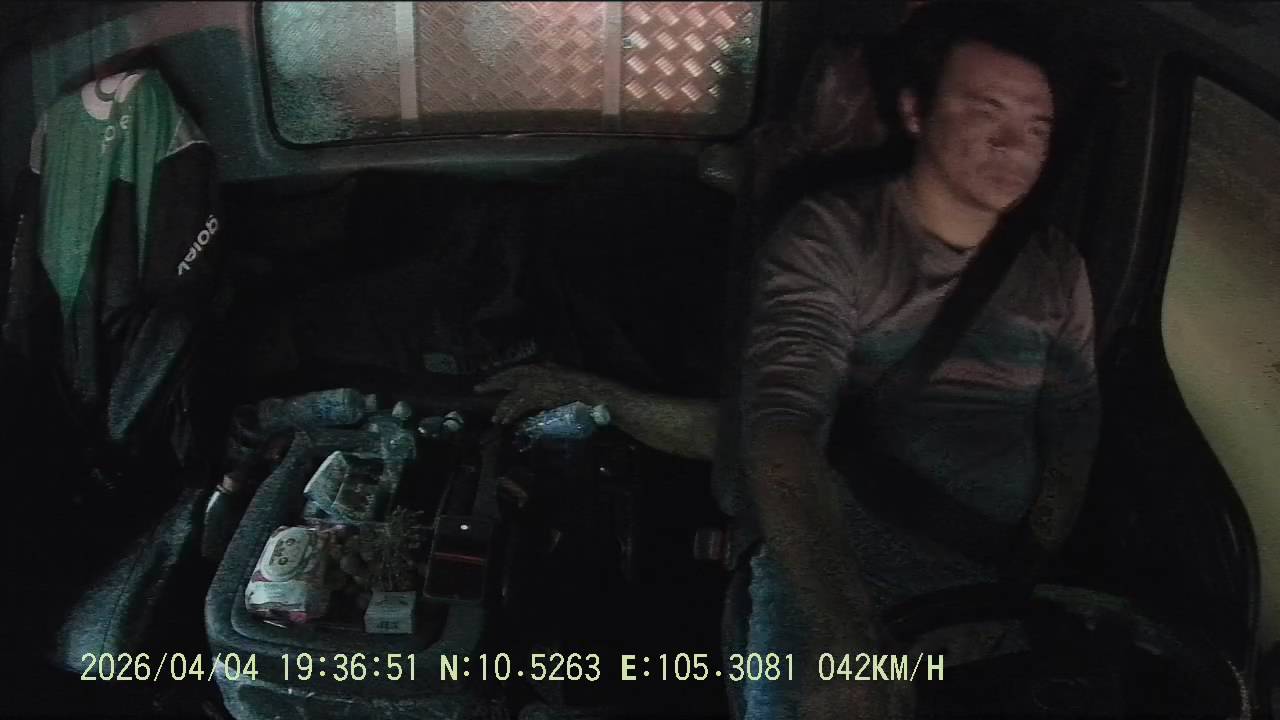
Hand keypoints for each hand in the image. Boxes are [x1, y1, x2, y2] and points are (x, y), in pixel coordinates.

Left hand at [474, 363, 603, 424]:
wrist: (578, 387)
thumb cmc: (569, 378)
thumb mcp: (553, 368)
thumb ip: (542, 368)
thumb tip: (538, 368)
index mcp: (532, 368)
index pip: (510, 372)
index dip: (497, 376)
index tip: (487, 380)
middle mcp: (528, 376)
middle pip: (505, 381)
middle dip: (490, 385)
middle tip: (477, 390)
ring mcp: (530, 388)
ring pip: (510, 399)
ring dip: (501, 409)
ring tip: (495, 418)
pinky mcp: (534, 399)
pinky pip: (518, 408)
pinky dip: (510, 414)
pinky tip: (505, 420)